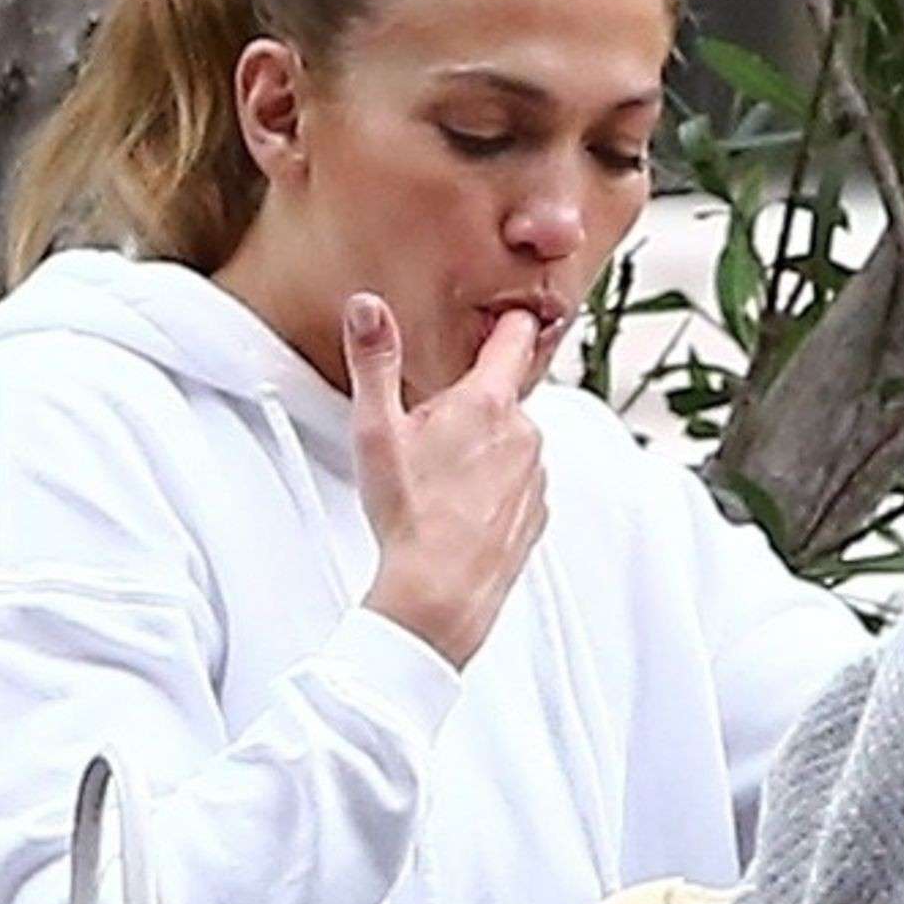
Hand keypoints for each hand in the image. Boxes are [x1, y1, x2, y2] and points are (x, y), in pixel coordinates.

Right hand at [343, 292, 547, 669]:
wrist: (439, 595)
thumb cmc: (410, 517)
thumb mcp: (376, 429)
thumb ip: (374, 360)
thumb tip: (367, 308)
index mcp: (488, 402)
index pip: (513, 338)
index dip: (507, 321)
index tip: (504, 314)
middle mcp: (524, 433)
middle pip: (502, 397)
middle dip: (470, 407)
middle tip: (428, 437)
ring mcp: (535, 475)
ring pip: (510, 442)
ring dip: (483, 449)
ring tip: (439, 480)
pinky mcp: (536, 512)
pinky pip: (516, 483)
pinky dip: (493, 488)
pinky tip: (458, 507)